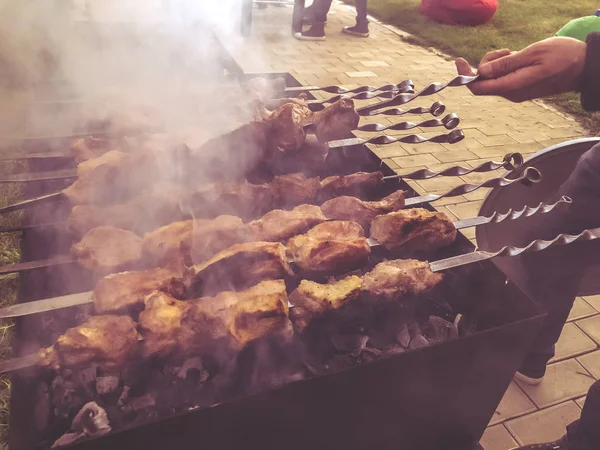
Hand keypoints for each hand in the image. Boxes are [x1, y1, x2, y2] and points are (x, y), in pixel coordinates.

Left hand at [455, 37, 586, 101]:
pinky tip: (515, 57)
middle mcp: (511, 93)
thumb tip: (481, 72)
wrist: (583, 66)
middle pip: (483, 81)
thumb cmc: (562, 56)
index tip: (459, 61)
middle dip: (486, 63)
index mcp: (513, 86)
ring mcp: (514, 91)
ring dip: (496, 62)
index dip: (465, 76)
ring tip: (513, 52)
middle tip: (505, 51)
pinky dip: (503, 65)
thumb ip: (506, 64)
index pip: (479, 87)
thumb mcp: (533, 54)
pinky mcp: (518, 87)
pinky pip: (501, 77)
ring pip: (491, 77)